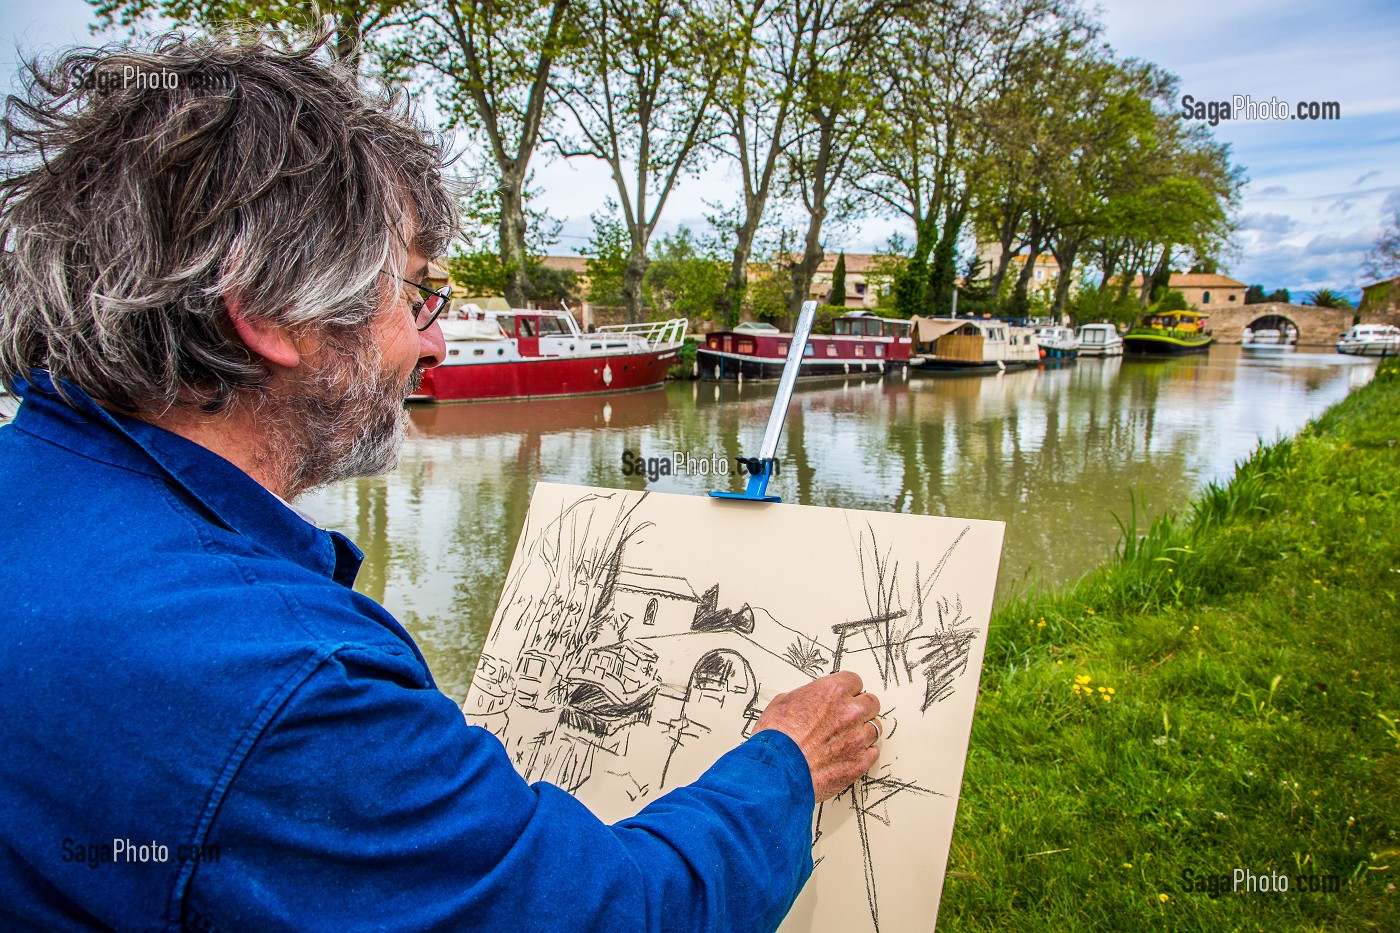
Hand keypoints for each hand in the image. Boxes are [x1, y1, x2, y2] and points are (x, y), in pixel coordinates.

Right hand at [754, 671, 880, 801]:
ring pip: (875, 728)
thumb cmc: (776, 739)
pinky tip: (851, 754)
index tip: (844, 696)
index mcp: (832, 691)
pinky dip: (864, 753)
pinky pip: (874, 752)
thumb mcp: (783, 703)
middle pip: (872, 702)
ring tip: (848, 738)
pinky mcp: (860, 762)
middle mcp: (850, 712)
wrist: (777, 771)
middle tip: (849, 716)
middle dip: (861, 708)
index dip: (848, 690)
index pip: (855, 681)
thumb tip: (807, 701)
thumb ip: (806, 697)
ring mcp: (857, 738)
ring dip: (863, 731)